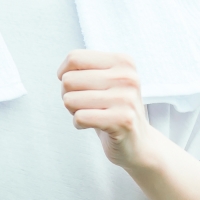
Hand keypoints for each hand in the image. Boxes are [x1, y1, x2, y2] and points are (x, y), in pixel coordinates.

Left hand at [57, 49, 158, 170]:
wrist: (138, 141)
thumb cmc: (113, 108)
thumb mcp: (104, 80)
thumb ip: (84, 69)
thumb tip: (62, 73)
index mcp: (123, 62)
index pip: (74, 58)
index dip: (65, 74)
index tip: (77, 86)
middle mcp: (127, 77)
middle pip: (69, 80)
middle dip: (69, 95)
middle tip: (87, 104)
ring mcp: (126, 99)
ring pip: (70, 99)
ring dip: (74, 111)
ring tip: (93, 114)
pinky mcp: (122, 121)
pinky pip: (79, 118)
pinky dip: (79, 124)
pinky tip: (95, 125)